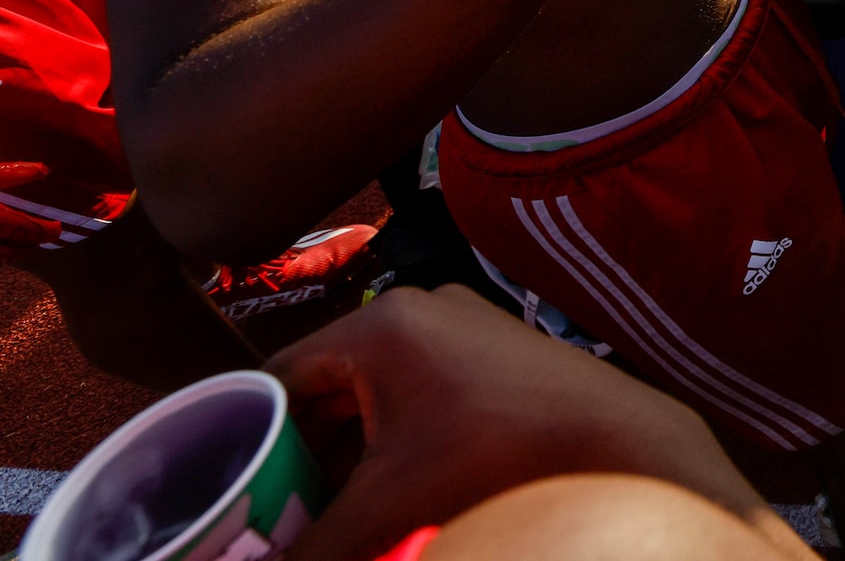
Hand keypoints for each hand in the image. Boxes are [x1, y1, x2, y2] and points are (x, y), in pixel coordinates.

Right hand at [268, 286, 789, 560]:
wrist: (617, 450)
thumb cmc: (499, 464)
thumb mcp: (385, 510)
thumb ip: (310, 547)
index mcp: (380, 324)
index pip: (275, 379)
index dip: (245, 442)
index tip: (225, 497)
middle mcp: (420, 309)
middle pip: (322, 391)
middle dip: (297, 459)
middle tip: (274, 517)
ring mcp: (463, 326)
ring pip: (369, 398)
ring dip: (345, 458)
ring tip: (325, 514)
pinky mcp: (494, 353)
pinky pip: (414, 397)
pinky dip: (391, 444)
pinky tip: (385, 496)